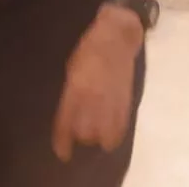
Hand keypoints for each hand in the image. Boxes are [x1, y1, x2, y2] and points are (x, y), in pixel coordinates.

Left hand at [52, 6, 141, 161]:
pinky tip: (110, 134)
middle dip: (82, 137)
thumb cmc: (89, 48)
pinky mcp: (126, 100)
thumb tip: (71, 113)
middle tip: (80, 132)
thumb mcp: (72, 69)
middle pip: (86, 133)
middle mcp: (93, 98)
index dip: (63, 142)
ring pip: (105, 135)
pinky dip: (115, 135)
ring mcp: (111, 100)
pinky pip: (121, 127)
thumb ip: (71, 93)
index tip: (63, 153)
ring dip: (98, 138)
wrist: (117, 35)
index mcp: (76, 88)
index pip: (66, 124)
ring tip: (96, 134)